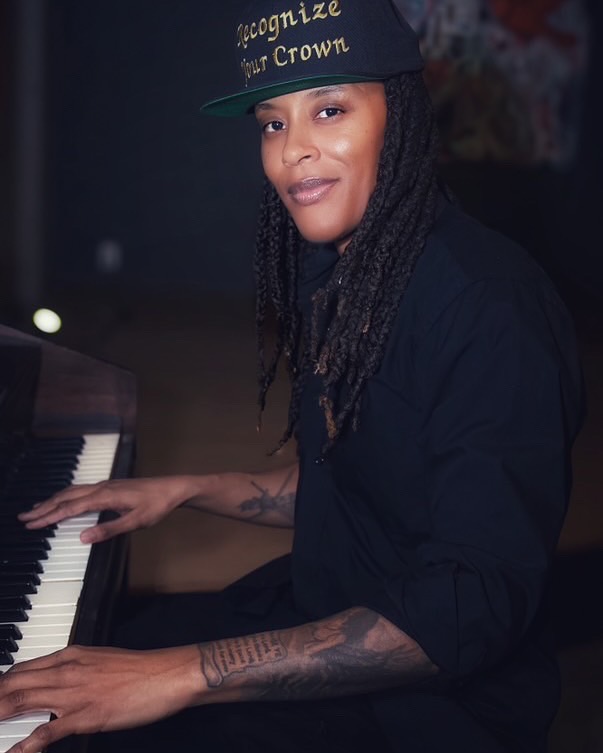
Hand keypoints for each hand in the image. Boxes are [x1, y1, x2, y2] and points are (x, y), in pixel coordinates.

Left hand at [0, 644, 200, 752]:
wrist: (166, 674)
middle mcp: (67, 670)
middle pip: (15, 683)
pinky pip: (45, 733)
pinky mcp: (84, 716)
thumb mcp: (103, 659)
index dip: (2, 684)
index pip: (23, 668)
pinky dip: (24, 746)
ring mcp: (74, 693)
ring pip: (21, 700)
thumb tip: (61, 679)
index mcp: (71, 655)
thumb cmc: (140, 669)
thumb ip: (78, 668)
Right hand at [18, 476, 198, 542]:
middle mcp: (102, 487)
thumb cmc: (157, 504)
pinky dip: (67, 496)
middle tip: (24, 517)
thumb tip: (82, 537)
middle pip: (66, 497)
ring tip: (37, 509)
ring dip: (53, 500)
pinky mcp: (111, 486)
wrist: (173, 488)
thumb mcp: (136, 522)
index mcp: (105, 496)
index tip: (32, 524)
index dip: (49, 517)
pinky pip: (82, 490)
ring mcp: (106, 485)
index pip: (70, 507)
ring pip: (73, 491)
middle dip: (44, 508)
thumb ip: (109, 530)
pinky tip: (65, 500)